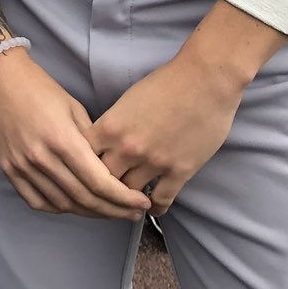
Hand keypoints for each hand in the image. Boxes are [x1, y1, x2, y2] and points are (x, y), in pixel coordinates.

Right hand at [0, 48, 150, 219]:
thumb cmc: (38, 87)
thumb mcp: (73, 107)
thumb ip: (92, 140)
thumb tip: (110, 167)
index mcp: (62, 139)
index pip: (99, 182)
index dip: (124, 198)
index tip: (140, 202)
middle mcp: (41, 157)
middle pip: (84, 198)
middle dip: (114, 210)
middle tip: (132, 212)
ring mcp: (21, 166)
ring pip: (62, 204)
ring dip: (89, 212)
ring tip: (108, 211)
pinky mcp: (8, 169)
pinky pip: (36, 201)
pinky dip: (58, 208)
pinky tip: (74, 206)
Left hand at [86, 51, 246, 212]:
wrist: (206, 80)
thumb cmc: (166, 82)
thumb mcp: (127, 100)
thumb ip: (113, 124)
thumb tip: (104, 142)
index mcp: (110, 127)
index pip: (82, 158)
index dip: (82, 168)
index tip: (85, 174)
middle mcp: (127, 148)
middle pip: (102, 181)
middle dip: (101, 188)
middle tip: (103, 195)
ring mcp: (154, 162)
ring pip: (130, 194)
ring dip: (127, 200)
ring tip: (126, 204)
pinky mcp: (180, 171)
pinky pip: (161, 200)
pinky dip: (155, 208)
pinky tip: (152, 208)